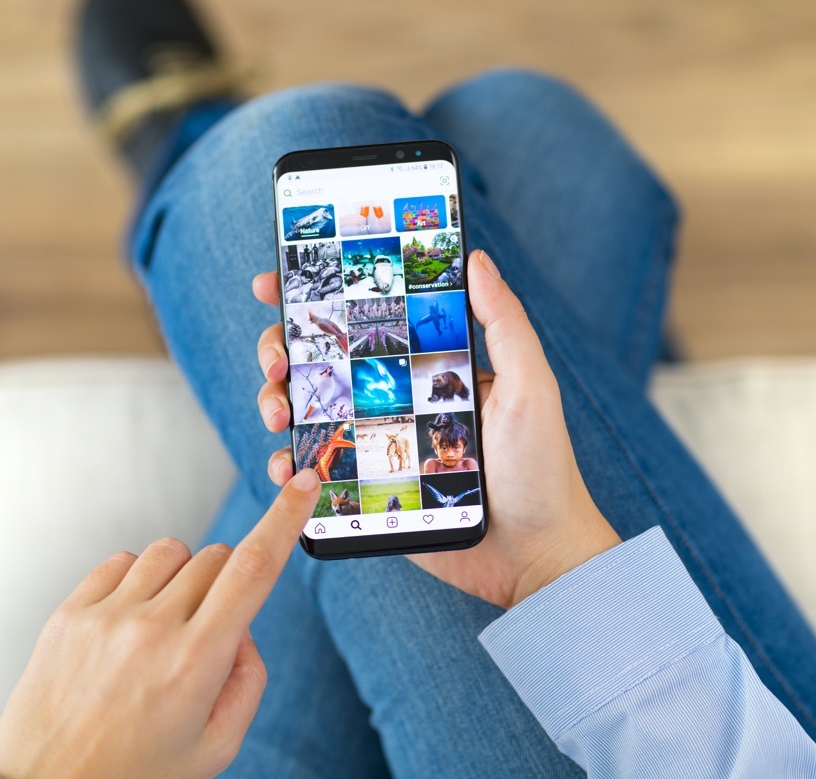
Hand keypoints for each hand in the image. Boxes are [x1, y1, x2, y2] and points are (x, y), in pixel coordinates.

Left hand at [0, 470, 321, 778]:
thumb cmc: (132, 775)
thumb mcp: (216, 746)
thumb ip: (248, 679)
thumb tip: (241, 627)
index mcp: (195, 663)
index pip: (254, 569)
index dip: (285, 518)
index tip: (304, 485)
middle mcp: (151, 630)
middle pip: (218, 557)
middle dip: (228, 583)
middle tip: (206, 633)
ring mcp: (105, 617)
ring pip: (172, 551)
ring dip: (183, 579)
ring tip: (163, 629)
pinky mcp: (69, 613)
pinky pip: (122, 562)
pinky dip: (138, 582)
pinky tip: (129, 625)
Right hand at [252, 250, 620, 608]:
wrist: (536, 557)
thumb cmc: (541, 469)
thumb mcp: (529, 386)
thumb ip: (504, 323)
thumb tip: (477, 258)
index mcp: (428, 365)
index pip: (365, 317)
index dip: (316, 296)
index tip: (274, 281)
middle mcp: (395, 398)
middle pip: (321, 360)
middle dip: (281, 350)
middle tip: (276, 362)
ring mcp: (377, 444)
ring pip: (309, 411)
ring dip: (275, 403)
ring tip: (279, 415)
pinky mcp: (367, 491)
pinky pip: (315, 470)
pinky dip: (288, 464)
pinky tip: (287, 466)